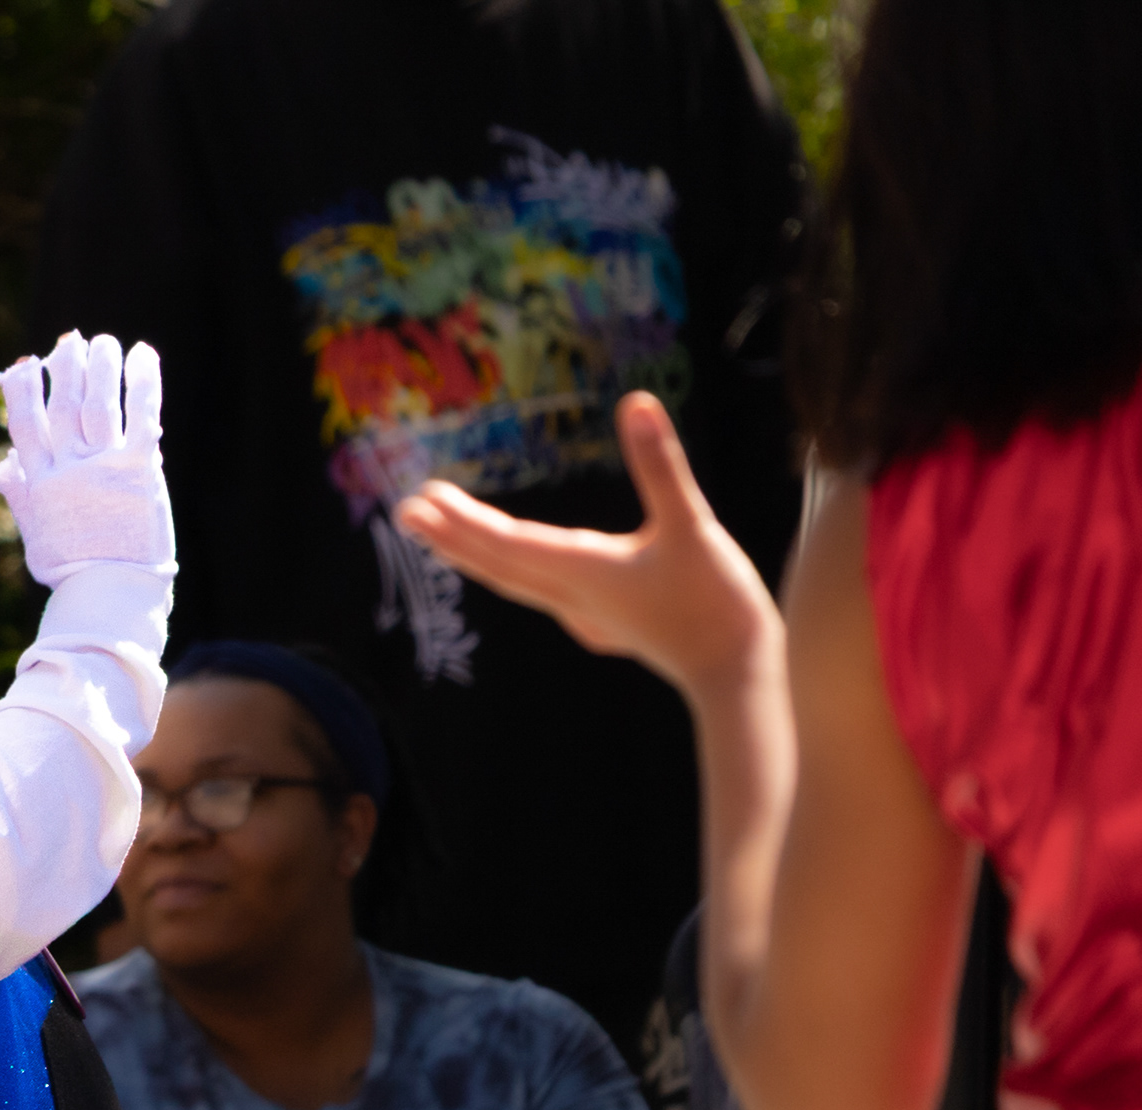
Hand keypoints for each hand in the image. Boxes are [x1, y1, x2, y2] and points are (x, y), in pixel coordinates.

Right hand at [0, 331, 171, 586]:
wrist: (110, 595)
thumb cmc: (72, 571)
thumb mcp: (36, 536)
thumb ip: (21, 495)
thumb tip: (2, 468)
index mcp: (40, 483)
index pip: (25, 424)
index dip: (24, 389)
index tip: (27, 364)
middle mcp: (68, 469)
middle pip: (63, 404)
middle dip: (65, 368)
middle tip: (72, 342)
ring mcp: (104, 467)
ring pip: (98, 402)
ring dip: (101, 366)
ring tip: (105, 343)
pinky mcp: (140, 469)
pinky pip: (141, 415)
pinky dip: (142, 382)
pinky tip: (142, 355)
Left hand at [394, 393, 779, 696]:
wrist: (736, 674)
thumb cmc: (716, 601)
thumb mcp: (692, 524)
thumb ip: (661, 465)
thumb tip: (636, 403)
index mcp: (584, 570)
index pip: (506, 543)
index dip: (460, 523)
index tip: (418, 504)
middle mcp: (573, 596)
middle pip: (498, 565)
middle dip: (451, 538)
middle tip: (405, 513)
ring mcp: (587, 615)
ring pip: (517, 582)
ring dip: (477, 557)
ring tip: (443, 535)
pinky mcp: (606, 624)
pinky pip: (545, 594)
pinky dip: (516, 575)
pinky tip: (522, 571)